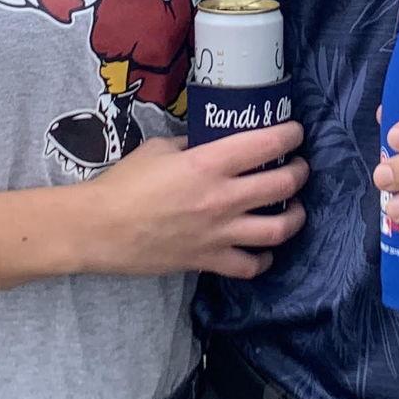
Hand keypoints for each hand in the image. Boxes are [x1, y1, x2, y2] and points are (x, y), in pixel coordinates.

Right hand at [81, 122, 306, 279]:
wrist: (99, 228)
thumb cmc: (124, 183)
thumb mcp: (159, 149)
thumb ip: (192, 145)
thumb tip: (210, 143)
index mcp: (208, 164)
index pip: (266, 145)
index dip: (289, 135)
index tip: (295, 133)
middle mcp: (222, 199)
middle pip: (282, 186)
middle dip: (299, 172)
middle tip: (298, 167)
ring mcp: (219, 233)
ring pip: (278, 230)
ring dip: (295, 217)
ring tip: (295, 209)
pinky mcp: (208, 260)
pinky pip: (250, 266)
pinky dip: (264, 259)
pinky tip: (264, 250)